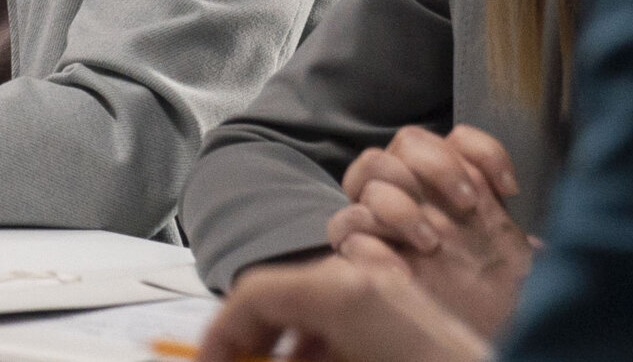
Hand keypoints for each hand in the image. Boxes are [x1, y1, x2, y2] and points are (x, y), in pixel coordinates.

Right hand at [200, 255, 489, 361]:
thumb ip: (279, 361)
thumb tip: (238, 358)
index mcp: (341, 291)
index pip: (253, 293)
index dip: (221, 333)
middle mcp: (364, 279)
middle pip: (283, 295)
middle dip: (254, 339)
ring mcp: (391, 292)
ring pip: (316, 306)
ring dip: (289, 344)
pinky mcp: (412, 312)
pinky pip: (349, 316)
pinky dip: (324, 343)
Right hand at [329, 125, 535, 337]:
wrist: (473, 333)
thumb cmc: (492, 292)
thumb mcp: (513, 255)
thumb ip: (511, 224)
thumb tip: (534, 232)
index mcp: (442, 182)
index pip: (454, 139)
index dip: (481, 152)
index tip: (508, 190)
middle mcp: (407, 189)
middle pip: (403, 143)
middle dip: (435, 166)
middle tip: (466, 204)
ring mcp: (377, 217)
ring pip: (366, 178)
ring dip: (400, 205)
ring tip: (431, 242)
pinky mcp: (356, 248)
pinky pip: (347, 229)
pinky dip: (372, 244)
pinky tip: (403, 270)